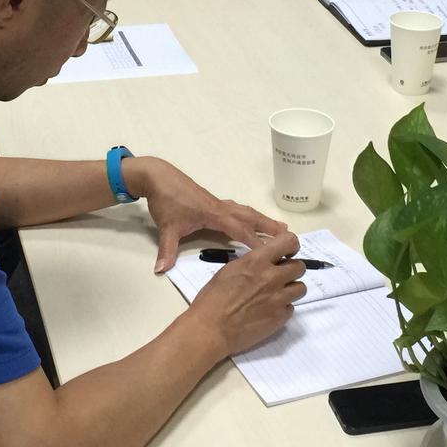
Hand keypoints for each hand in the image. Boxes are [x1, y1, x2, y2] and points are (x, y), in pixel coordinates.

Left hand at [126, 156, 293, 271]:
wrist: (158, 176)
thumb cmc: (166, 200)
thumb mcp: (166, 228)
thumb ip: (167, 250)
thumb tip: (161, 269)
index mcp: (214, 214)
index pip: (240, 230)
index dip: (255, 242)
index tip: (270, 253)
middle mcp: (220, 207)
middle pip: (250, 217)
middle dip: (268, 227)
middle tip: (288, 235)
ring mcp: (217, 203)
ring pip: (245, 211)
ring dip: (262, 219)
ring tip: (278, 227)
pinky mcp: (212, 202)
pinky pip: (237, 209)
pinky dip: (248, 215)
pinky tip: (248, 219)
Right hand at [188, 231, 306, 355]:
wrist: (211, 329)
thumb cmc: (212, 298)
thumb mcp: (230, 270)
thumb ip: (252, 264)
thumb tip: (264, 263)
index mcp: (257, 261)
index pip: (289, 242)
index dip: (291, 246)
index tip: (286, 253)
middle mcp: (272, 277)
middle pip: (300, 267)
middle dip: (292, 269)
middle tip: (280, 276)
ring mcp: (278, 299)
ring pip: (301, 288)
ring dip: (290, 289)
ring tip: (276, 294)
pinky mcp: (280, 318)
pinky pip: (291, 308)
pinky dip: (283, 308)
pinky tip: (268, 310)